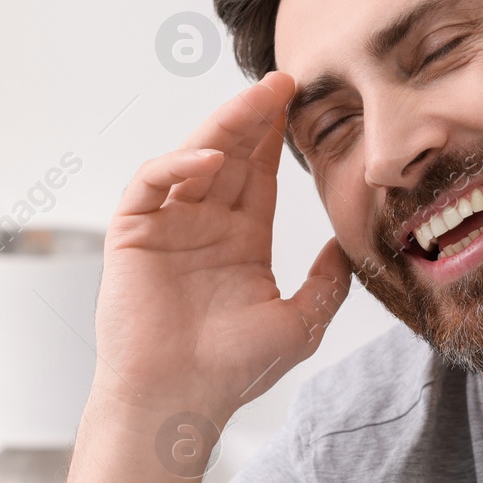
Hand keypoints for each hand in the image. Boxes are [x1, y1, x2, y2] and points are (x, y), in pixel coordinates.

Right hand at [92, 72, 351, 423]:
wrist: (180, 401)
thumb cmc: (233, 372)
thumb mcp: (301, 323)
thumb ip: (326, 282)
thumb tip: (349, 246)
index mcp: (241, 241)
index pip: (261, 174)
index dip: (278, 138)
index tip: (305, 103)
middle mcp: (204, 225)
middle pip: (231, 155)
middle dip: (255, 117)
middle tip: (285, 81)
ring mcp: (167, 226)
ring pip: (195, 159)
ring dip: (223, 126)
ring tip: (257, 100)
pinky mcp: (132, 233)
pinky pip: (152, 184)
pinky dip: (176, 165)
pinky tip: (209, 158)